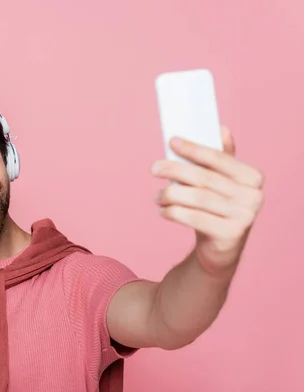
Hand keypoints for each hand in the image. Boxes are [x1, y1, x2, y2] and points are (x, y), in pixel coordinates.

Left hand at [151, 126, 264, 275]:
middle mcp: (253, 196)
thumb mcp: (221, 182)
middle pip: (204, 178)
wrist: (221, 248)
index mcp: (253, 177)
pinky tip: (162, 210)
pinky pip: (193, 218)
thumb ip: (221, 158)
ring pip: (196, 198)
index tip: (171, 141)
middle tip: (153, 168)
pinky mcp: (230, 235)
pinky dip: (173, 212)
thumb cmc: (217, 208)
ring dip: (169, 194)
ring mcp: (244, 217)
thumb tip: (220, 128)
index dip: (193, 148)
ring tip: (156, 196)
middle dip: (174, 170)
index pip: (219, 158)